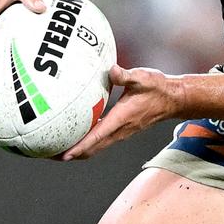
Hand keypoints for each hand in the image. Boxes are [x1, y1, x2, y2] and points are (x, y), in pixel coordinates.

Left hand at [61, 66, 178, 160]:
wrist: (173, 99)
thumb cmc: (158, 88)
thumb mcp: (143, 78)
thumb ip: (125, 75)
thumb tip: (111, 69)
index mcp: (122, 119)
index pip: (97, 137)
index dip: (80, 147)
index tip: (64, 154)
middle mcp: (120, 130)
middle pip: (92, 149)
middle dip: (71, 154)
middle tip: (50, 154)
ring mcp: (121, 132)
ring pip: (96, 147)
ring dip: (78, 151)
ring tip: (58, 149)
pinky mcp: (122, 129)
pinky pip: (101, 141)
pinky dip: (87, 143)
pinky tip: (77, 134)